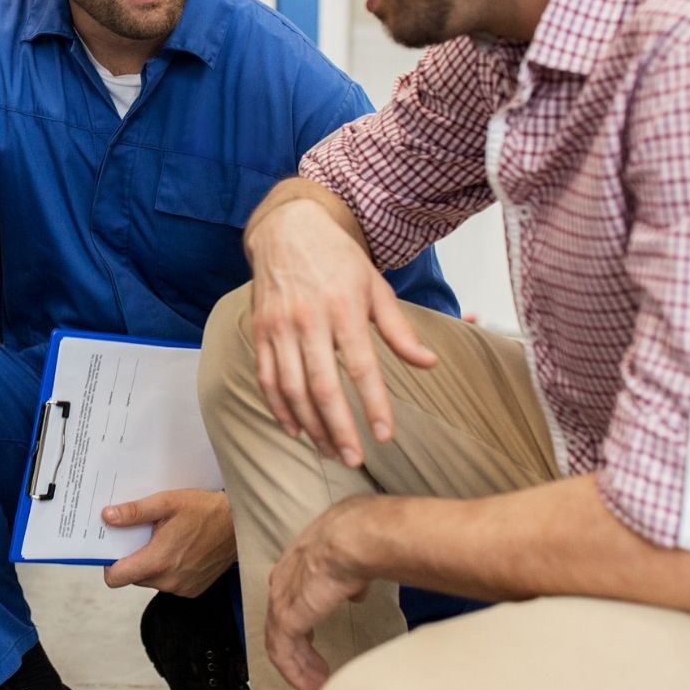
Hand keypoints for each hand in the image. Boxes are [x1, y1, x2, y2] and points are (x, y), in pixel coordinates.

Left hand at [101, 489, 235, 595]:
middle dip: (133, 557)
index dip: (109, 564)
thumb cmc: (204, 511)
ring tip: (163, 539)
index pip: (116, 578)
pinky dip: (168, 569)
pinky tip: (179, 549)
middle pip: (133, 576)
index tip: (111, 548)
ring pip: (151, 579)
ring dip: (151, 562)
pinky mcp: (193, 590)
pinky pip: (168, 582)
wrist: (239, 525)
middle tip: (142, 534)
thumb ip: (134, 512)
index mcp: (157, 561)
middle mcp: (168, 581)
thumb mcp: (166, 503)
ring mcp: (181, 588)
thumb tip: (107, 517)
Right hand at [248, 197, 435, 465]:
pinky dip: (279, 408)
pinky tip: (295, 429)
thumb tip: (429, 364)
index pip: (361, 366)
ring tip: (329, 450)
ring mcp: (279, 327)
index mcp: (344, 309)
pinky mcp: (260, 331)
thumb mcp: (376, 287)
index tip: (384, 436)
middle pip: (322, 385)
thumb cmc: (338, 260)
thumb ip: (400, 330)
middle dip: (338, 427)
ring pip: (291, 388)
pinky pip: (266, 378)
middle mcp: (308, 320)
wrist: (288, 230)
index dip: (373, 405)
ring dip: (309, 425)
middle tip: (354, 459)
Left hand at [266, 498, 371, 689]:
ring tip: (316, 686)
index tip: (312, 644)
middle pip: (281, 624)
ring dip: (298, 667)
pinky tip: (313, 687)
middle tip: (315, 672)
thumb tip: (354, 591)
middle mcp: (283, 582)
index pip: (289, 600)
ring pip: (280, 642)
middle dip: (298, 651)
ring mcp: (282, 600)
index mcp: (297, 565)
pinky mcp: (286, 618)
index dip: (300, 623)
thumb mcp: (351, 563)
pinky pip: (283, 654)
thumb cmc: (357, 541)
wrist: (352, 540)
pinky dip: (296, 674)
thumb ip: (347, 581)